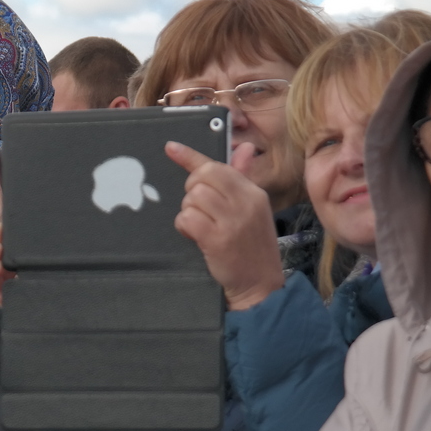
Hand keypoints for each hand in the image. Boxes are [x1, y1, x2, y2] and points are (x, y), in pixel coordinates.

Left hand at [167, 141, 285, 310]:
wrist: (260, 283)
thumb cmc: (251, 245)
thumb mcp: (253, 209)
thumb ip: (243, 178)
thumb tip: (245, 148)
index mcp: (253, 192)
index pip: (219, 166)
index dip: (190, 156)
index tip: (170, 147)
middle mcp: (245, 202)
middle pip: (202, 177)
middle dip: (191, 191)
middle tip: (199, 209)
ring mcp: (233, 220)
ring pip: (192, 198)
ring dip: (189, 212)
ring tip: (201, 227)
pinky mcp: (218, 239)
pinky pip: (187, 218)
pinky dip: (185, 227)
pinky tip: (196, 236)